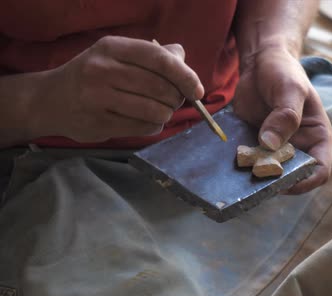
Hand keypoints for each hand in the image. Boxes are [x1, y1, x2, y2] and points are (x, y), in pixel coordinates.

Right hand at [30, 36, 203, 141]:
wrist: (50, 100)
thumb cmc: (94, 76)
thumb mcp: (117, 55)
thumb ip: (153, 56)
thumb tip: (183, 60)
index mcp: (112, 48)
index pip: (159, 59)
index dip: (185, 76)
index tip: (197, 90)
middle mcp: (102, 70)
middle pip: (161, 88)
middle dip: (176, 98)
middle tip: (173, 101)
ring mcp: (97, 97)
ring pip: (155, 110)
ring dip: (166, 114)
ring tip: (160, 111)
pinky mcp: (98, 122)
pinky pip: (144, 127)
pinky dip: (154, 126)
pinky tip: (147, 120)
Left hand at [233, 47, 331, 193]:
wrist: (260, 62)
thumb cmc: (284, 71)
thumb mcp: (289, 89)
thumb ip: (285, 115)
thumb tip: (270, 144)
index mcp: (316, 137)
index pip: (319, 169)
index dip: (306, 181)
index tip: (285, 181)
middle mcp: (298, 147)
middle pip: (292, 176)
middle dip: (276, 179)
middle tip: (257, 172)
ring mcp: (275, 148)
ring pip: (269, 172)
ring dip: (256, 174)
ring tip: (242, 166)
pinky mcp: (255, 144)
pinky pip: (250, 161)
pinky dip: (242, 165)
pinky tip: (230, 160)